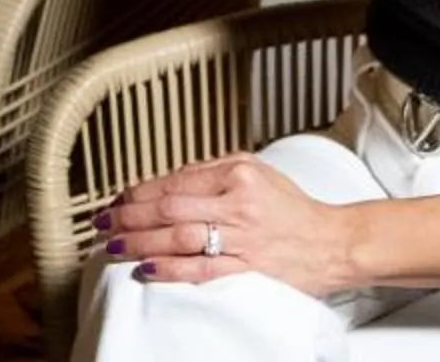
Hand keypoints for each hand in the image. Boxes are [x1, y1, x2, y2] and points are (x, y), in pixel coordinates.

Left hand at [94, 154, 355, 294]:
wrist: (335, 242)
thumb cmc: (294, 208)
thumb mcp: (255, 171)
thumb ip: (211, 173)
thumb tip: (166, 182)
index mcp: (237, 173)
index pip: (174, 181)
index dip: (138, 192)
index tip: (116, 201)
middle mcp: (238, 202)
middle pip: (170, 207)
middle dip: (130, 216)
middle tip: (104, 223)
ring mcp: (244, 237)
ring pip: (180, 237)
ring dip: (141, 242)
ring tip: (116, 246)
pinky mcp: (251, 268)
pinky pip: (202, 269)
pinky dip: (171, 269)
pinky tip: (148, 269)